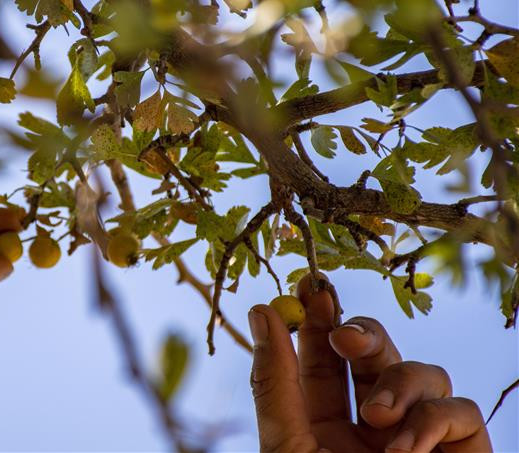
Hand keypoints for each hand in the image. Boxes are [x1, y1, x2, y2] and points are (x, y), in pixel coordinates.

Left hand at [248, 274, 491, 452]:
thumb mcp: (288, 448)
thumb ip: (274, 383)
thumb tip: (260, 310)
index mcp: (321, 428)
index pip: (318, 361)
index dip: (314, 320)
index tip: (308, 284)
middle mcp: (370, 428)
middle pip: (371, 354)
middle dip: (357, 331)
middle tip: (340, 329)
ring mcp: (418, 440)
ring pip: (419, 371)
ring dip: (397, 383)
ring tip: (375, 420)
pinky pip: (461, 411)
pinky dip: (435, 419)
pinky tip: (407, 447)